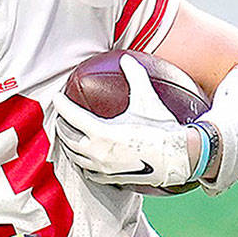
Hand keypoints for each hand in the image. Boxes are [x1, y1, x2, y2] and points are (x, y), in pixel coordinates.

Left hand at [54, 54, 192, 187]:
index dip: (62, 105)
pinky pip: (87, 171)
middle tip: (61, 116)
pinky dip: (81, 162)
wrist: (180, 156)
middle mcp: (98, 152)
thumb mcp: (147, 99)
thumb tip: (126, 58)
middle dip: (61, 125)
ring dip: (68, 144)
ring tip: (68, 134)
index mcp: (102, 132)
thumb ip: (134, 76)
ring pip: (74, 156)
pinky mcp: (110, 178)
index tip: (57, 97)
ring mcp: (102, 167)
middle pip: (67, 138)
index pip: (72, 116)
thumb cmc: (163, 128)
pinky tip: (83, 156)